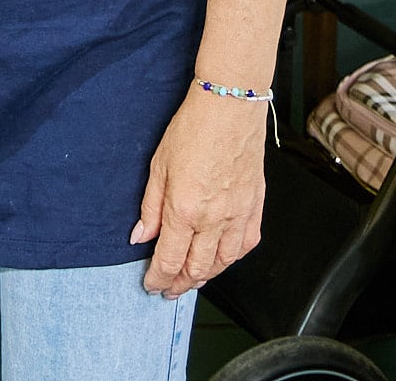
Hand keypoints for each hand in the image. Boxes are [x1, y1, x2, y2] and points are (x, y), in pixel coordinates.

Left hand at [130, 85, 268, 296]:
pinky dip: (232, 258)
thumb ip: (150, 207)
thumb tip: (140, 236)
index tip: (152, 283)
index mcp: (184, 210)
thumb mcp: (158, 166)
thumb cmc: (194, 128)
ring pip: (223, 262)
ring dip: (206, 275)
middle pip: (196, 268)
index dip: (158, 278)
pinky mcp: (254, 205)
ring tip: (193, 277)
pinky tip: (223, 258)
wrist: (229, 106)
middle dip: (179, 284)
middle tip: (169, 288)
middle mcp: (213, 218)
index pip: (169, 260)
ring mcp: (238, 214)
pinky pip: (246, 244)